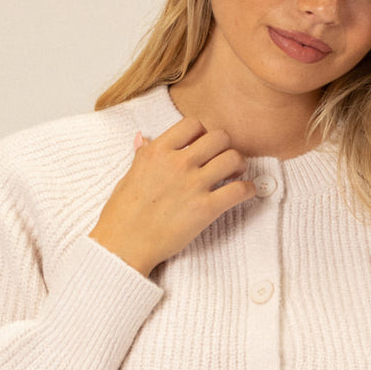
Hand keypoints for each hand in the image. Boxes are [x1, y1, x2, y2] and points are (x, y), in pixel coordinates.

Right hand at [88, 118, 257, 276]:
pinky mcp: (206, 209)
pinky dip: (248, 189)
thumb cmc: (122, 213)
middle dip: (225, 147)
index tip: (203, 146)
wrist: (124, 245)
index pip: (193, 124)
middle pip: (219, 137)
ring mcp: (193, 185)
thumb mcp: (129, 176)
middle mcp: (178, 163)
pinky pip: (240, 190)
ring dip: (239, 165)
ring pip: (233, 158)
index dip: (202, 133)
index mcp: (158, 151)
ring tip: (235, 174)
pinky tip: (244, 193)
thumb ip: (142, 155)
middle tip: (223, 160)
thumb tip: (143, 138)